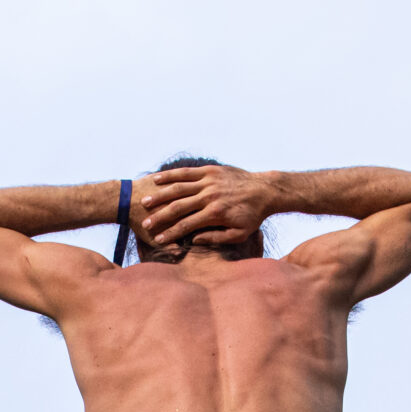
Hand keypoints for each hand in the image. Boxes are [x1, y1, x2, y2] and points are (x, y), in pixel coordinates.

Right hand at [135, 164, 273, 249]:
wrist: (266, 190)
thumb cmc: (253, 216)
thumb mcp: (239, 234)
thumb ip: (216, 238)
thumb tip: (195, 240)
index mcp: (215, 214)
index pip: (187, 225)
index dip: (170, 233)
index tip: (157, 239)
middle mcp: (210, 196)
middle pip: (178, 207)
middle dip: (159, 216)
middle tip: (144, 223)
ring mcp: (209, 181)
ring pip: (179, 188)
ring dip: (160, 195)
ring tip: (144, 202)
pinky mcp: (210, 170)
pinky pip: (187, 173)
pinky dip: (171, 176)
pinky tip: (157, 179)